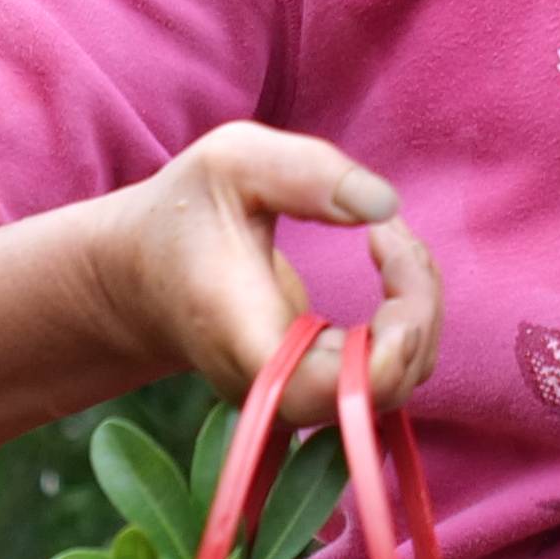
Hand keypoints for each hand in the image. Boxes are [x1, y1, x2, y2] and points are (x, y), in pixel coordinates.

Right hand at [86, 119, 444, 403]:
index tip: (388, 266)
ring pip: (399, 377)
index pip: (332, 392)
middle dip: (417, 304)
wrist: (141, 272)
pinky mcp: (316, 385)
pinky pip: (388, 367)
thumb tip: (384, 204)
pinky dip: (407, 314)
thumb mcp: (232, 162)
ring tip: (388, 236)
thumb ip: (306, 172)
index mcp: (247, 344)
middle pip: (385, 386)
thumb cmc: (183, 214)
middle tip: (391, 232)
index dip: (388, 351)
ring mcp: (297, 396)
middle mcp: (275, 389)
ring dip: (418, 305)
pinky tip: (388, 257)